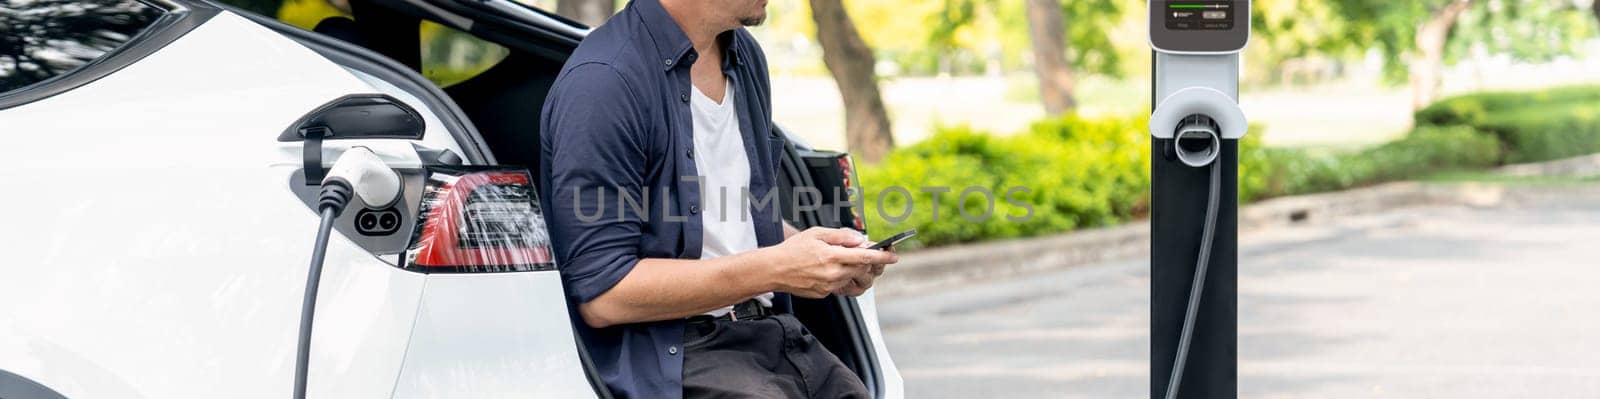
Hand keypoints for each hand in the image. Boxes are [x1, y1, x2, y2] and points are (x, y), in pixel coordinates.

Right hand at [761, 227, 898, 297]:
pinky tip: (829, 269)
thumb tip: (861, 239)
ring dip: (854, 270)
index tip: (894, 256)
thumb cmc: (793, 249)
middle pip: (862, 269)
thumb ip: (841, 236)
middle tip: (865, 253)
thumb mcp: (817, 233)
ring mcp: (829, 286)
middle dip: (868, 262)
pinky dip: (841, 276)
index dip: (882, 257)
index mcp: (832, 256)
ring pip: (853, 278)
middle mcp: (833, 274)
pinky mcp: (824, 293)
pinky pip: (840, 285)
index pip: (865, 257)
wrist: (774, 269)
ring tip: (842, 260)